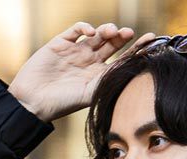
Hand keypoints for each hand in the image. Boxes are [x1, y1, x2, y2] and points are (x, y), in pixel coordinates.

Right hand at [8, 23, 157, 122]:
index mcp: (98, 76)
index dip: (137, 50)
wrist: (34, 100)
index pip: (122, 60)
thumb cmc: (62, 103)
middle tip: (130, 33)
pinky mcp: (61, 42)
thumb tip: (130, 75)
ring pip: (96, 34)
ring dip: (106, 30)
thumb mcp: (90, 95)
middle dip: (122, 37)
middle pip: (111, 44)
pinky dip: (85, 27)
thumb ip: (107, 83)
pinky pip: (77, 30)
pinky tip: (91, 31)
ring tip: (113, 32)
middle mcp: (89, 62)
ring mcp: (76, 51)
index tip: (152, 41)